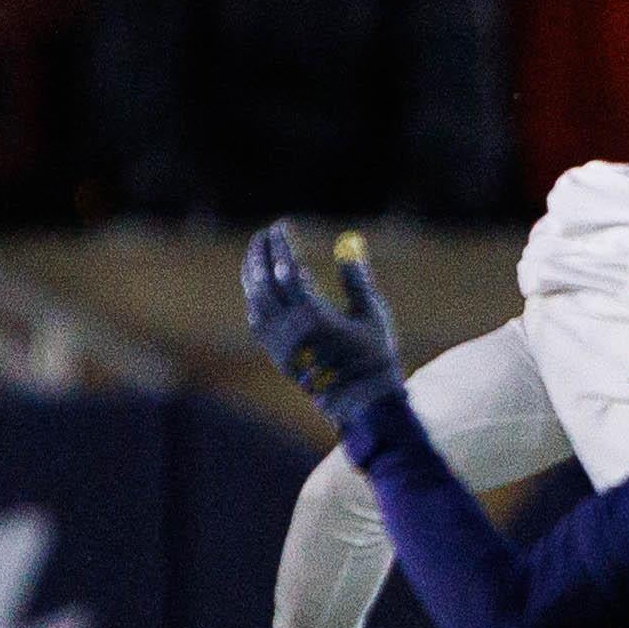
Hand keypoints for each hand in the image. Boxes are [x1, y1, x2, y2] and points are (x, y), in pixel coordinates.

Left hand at [241, 224, 405, 428]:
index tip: (281, 226)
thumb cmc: (374, 354)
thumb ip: (356, 278)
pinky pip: (257, 322)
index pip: (287, 271)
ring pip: (256, 303)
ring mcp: (281, 346)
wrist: (364, 401)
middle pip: (264, 284)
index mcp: (315, 316)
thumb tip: (348, 244)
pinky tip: (260, 289)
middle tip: (264, 236)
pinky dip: (256, 300)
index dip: (281, 246)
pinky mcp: (278, 357)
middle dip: (261, 255)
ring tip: (258, 257)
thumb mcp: (371, 312)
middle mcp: (292, 331)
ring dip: (253, 276)